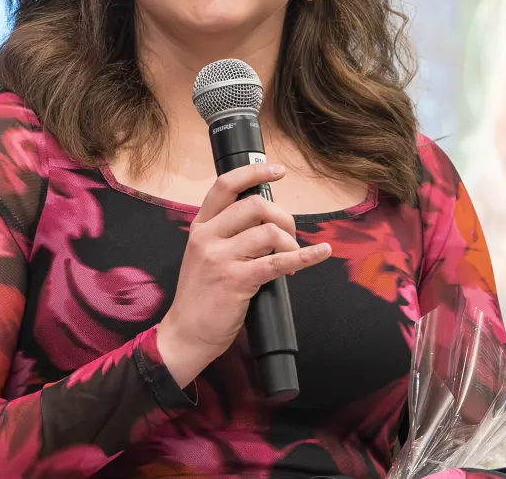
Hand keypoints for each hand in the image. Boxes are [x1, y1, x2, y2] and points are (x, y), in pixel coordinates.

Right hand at [156, 162, 331, 387]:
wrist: (185, 334)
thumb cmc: (201, 295)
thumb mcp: (202, 254)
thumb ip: (226, 233)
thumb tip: (266, 217)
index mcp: (201, 226)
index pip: (225, 186)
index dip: (253, 173)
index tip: (278, 170)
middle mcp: (208, 236)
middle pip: (255, 205)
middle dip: (283, 216)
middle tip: (289, 234)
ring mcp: (221, 258)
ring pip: (269, 231)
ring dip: (290, 242)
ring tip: (292, 258)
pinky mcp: (236, 280)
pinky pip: (278, 262)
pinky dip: (305, 257)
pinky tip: (319, 253)